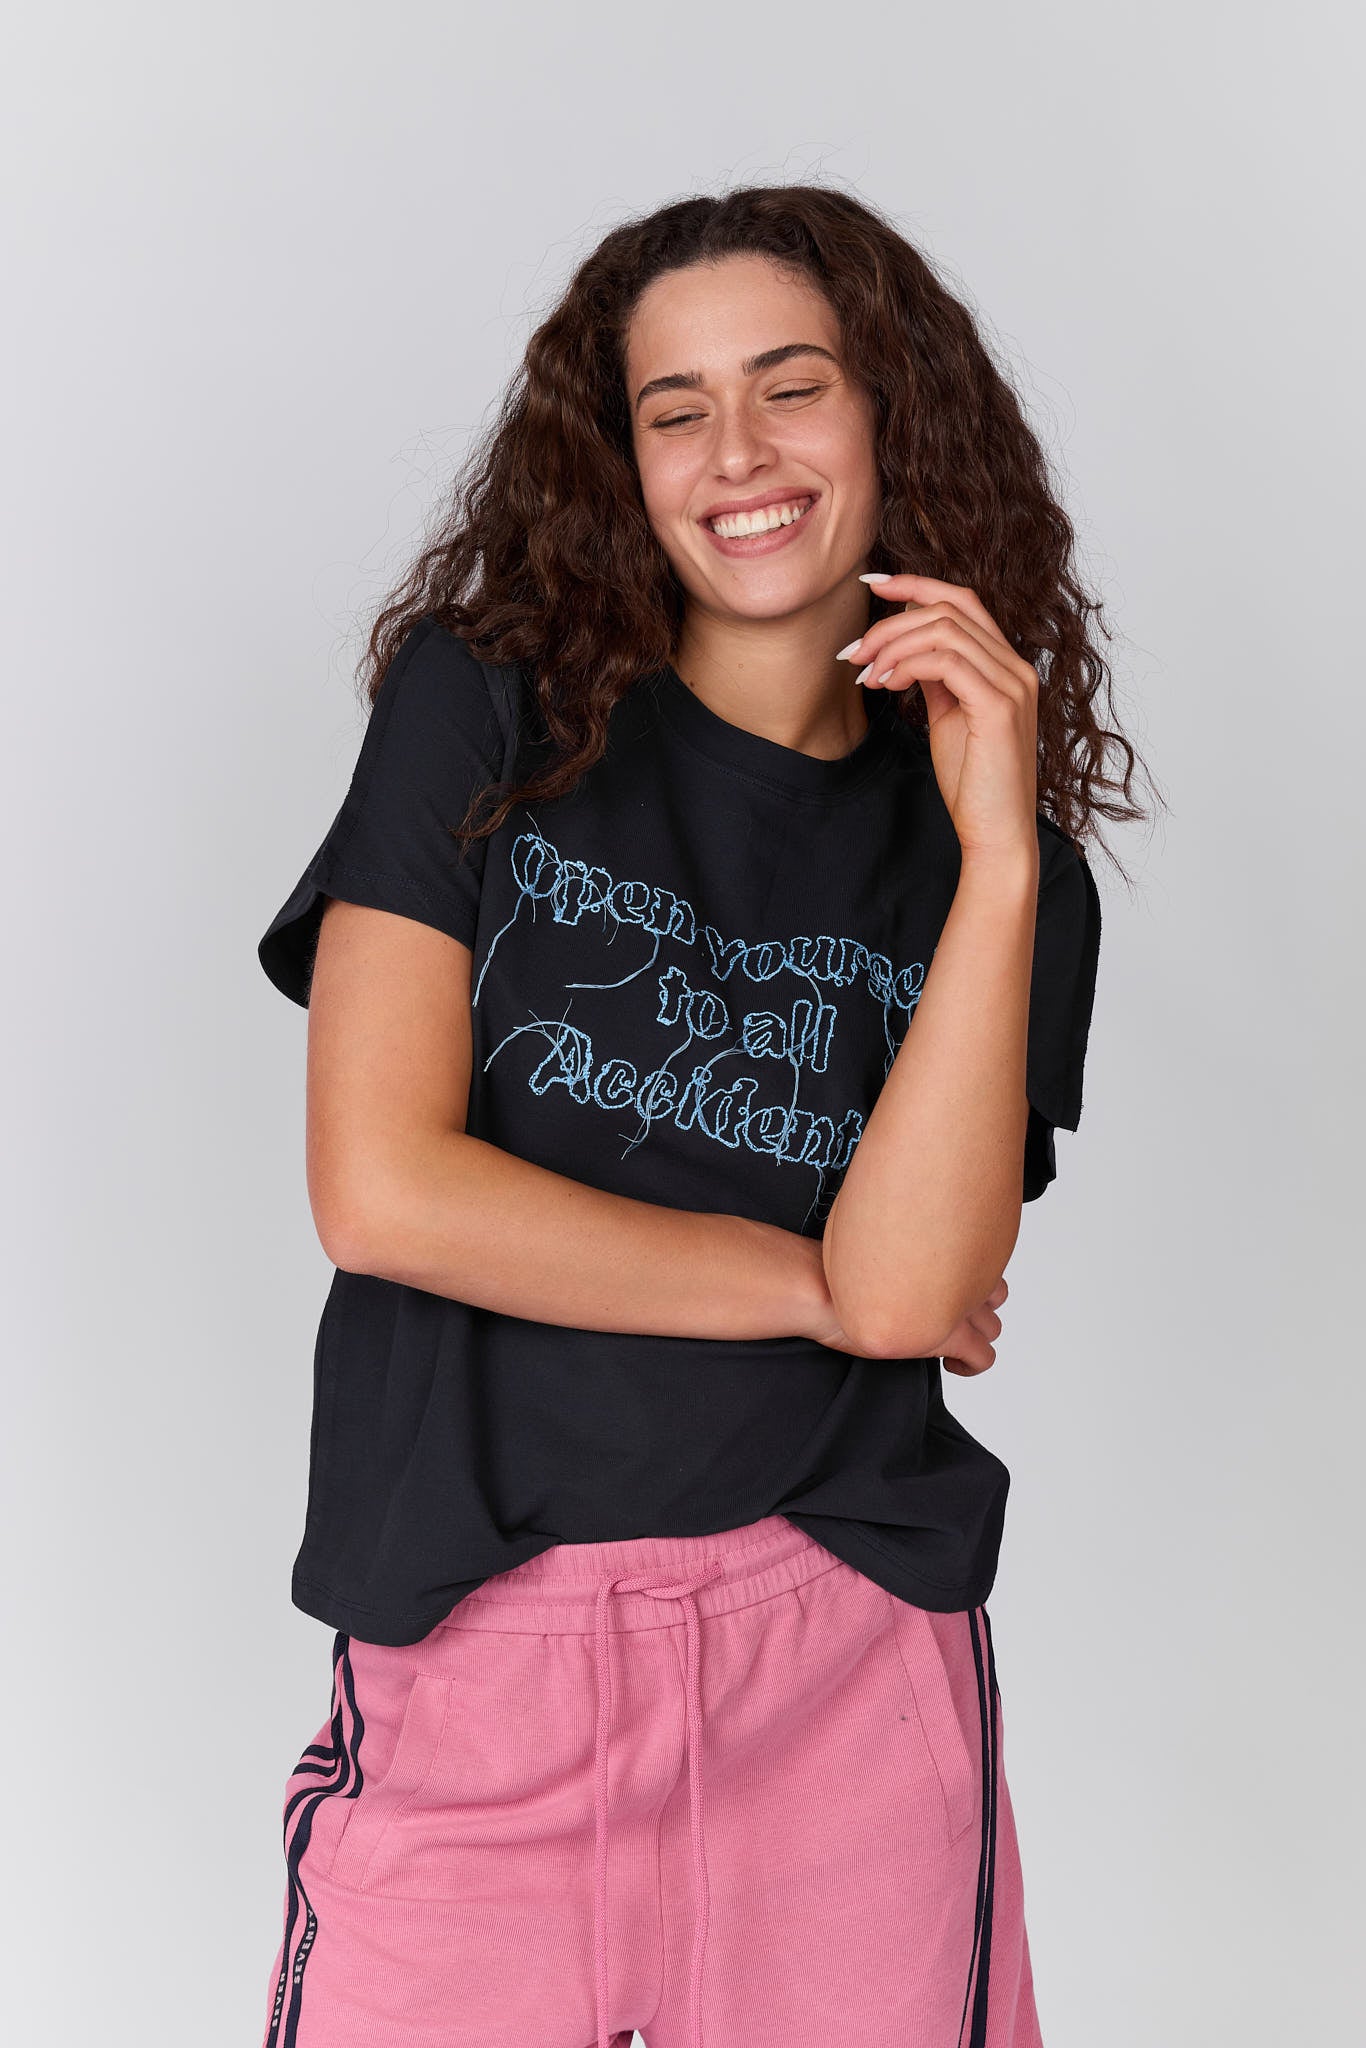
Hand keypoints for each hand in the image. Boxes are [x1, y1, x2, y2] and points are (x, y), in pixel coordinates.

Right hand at [804, 1271, 1008, 1372]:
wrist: (817, 1287)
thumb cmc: (834, 1272)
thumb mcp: (876, 1254)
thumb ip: (906, 1254)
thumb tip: (908, 1258)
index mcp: (940, 1244)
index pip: (983, 1258)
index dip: (968, 1277)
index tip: (946, 1290)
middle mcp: (957, 1270)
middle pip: (995, 1293)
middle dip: (977, 1308)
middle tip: (949, 1318)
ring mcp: (956, 1304)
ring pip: (992, 1326)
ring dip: (974, 1336)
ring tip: (948, 1342)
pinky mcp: (949, 1336)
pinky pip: (983, 1357)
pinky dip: (973, 1365)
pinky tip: (953, 1365)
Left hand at [842, 572, 1039, 862]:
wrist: (996, 834)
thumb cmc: (972, 784)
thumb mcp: (949, 718)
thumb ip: (937, 679)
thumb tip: (905, 651)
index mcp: (1006, 666)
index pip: (963, 601)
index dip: (916, 585)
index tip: (871, 584)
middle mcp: (1016, 668)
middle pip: (950, 608)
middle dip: (890, 622)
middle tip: (853, 651)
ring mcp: (1013, 684)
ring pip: (944, 630)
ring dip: (892, 645)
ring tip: (864, 673)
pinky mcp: (998, 706)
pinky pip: (946, 661)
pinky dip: (907, 665)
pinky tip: (884, 685)